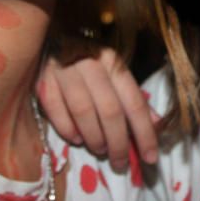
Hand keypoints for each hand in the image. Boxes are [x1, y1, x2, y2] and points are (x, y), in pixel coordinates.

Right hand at [37, 48, 158, 170]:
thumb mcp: (115, 73)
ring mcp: (65, 70)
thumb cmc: (89, 59)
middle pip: (110, 111)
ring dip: (94, 138)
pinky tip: (76, 139)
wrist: (51, 37)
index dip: (144, 133)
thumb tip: (157, 124)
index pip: (134, 102)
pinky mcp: (42, 78)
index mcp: (114, 62)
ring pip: (83, 112)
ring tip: (100, 150)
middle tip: (121, 164)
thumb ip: (134, 97)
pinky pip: (55, 109)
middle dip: (118, 143)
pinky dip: (67, 129)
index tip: (150, 157)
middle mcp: (92, 64)